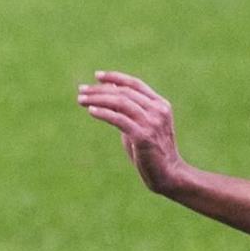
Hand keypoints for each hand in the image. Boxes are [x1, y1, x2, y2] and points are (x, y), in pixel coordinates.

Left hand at [78, 71, 188, 194]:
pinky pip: (119, 119)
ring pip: (120, 103)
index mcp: (160, 104)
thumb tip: (109, 95)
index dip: (116, 77)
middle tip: (81, 90)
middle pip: (124, 92)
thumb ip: (129, 112)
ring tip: (81, 99)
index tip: (97, 76)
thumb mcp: (141, 126)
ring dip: (98, 99)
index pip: (135, 84)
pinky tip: (91, 111)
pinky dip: (104, 113)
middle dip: (100, 90)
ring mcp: (151, 122)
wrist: (168, 174)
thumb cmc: (151, 152)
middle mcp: (158, 110)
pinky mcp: (143, 136)